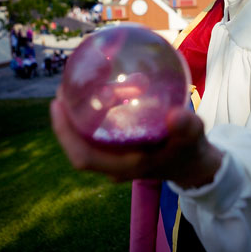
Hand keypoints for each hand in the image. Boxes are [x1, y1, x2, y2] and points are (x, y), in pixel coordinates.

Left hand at [50, 94, 222, 187]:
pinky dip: (92, 114)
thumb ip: (186, 128)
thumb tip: (176, 115)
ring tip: (76, 85)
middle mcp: (114, 165)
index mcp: (125, 166)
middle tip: (64, 86)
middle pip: (78, 146)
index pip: (83, 157)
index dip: (65, 134)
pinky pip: (96, 133)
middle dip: (65, 119)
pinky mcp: (119, 149)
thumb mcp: (193, 138)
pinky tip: (97, 92)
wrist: (194, 164)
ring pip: (86, 139)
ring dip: (77, 116)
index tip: (56, 104)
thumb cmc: (190, 151)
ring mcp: (115, 158)